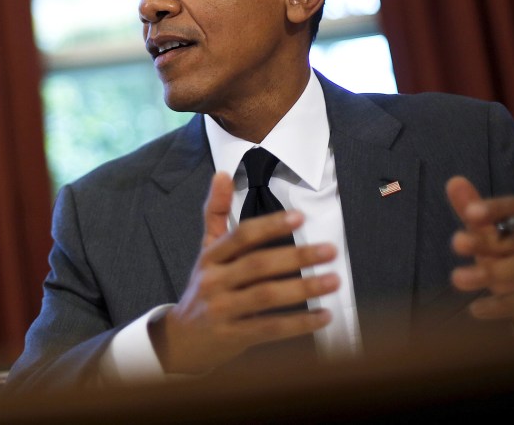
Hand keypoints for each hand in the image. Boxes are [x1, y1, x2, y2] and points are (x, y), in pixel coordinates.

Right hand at [149, 171, 338, 373]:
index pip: (241, 236)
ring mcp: (221, 310)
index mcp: (210, 257)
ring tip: (333, 281)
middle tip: (330, 250)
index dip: (270, 226)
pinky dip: (299, 323)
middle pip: (258, 264)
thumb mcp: (205, 250)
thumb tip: (221, 173)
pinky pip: (270, 328)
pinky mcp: (232, 337)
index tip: (300, 217)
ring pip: (266, 296)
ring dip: (304, 288)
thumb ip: (216, 212)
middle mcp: (213, 281)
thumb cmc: (202, 290)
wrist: (180, 340)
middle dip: (297, 256)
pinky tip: (323, 317)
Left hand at [447, 176, 513, 335]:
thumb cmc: (512, 261)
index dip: (495, 208)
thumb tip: (454, 181)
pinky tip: (475, 309)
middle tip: (455, 244)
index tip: (469, 214)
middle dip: (483, 242)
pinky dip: (501, 304)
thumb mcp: (491, 237)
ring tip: (457, 279)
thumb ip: (473, 213)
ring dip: (490, 272)